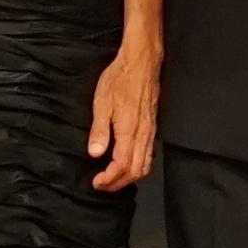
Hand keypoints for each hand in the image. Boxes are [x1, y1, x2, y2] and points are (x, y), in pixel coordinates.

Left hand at [87, 38, 159, 190]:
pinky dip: (139, 166)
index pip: (122, 166)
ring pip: (145, 165)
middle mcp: (143, 134)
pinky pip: (149, 154)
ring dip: (130, 177)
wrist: (141, 62)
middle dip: (118, 183)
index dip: (109, 179)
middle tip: (102, 185)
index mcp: (130, 130)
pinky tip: (128, 163)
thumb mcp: (102, 102)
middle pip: (136, 171)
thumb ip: (99, 130)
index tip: (96, 182)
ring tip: (113, 179)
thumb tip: (95, 152)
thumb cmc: (121, 78)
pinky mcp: (152, 127)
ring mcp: (150, 131)